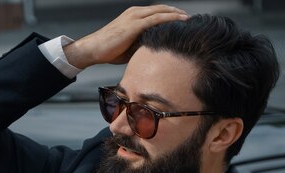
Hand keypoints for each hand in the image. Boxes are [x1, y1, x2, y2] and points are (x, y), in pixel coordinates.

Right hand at [64, 5, 188, 68]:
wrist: (93, 49)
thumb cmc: (109, 50)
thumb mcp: (130, 47)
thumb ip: (142, 44)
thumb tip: (156, 51)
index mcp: (133, 16)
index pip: (156, 12)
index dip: (170, 15)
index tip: (182, 21)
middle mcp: (135, 12)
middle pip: (162, 8)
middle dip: (177, 12)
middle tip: (191, 19)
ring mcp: (135, 17)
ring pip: (162, 11)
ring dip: (177, 14)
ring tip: (190, 19)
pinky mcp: (135, 24)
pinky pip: (157, 19)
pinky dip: (171, 18)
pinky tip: (181, 21)